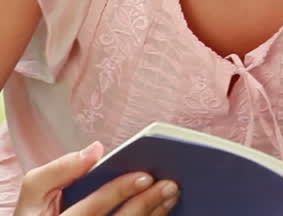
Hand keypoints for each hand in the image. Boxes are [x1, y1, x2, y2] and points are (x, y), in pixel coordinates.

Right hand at [15, 142, 181, 215]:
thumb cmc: (38, 215)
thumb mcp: (34, 195)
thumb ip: (58, 170)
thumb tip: (95, 150)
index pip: (91, 210)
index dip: (118, 192)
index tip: (145, 176)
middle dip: (145, 203)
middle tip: (169, 184)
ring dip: (155, 213)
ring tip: (171, 193)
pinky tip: (164, 207)